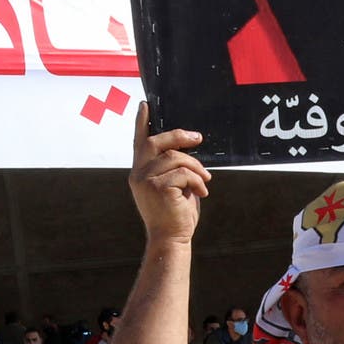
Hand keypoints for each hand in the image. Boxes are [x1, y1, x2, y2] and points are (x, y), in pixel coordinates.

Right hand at [130, 106, 209, 250]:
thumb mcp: (171, 186)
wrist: (171, 239)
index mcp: (139, 172)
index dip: (142, 122)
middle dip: (179, 136)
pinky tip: (202, 192)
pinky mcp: (157, 187)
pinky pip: (184, 172)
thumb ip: (172, 167)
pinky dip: (197, 181)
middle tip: (197, 138)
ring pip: (176, 158)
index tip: (145, 104)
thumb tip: (187, 147)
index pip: (139, 141)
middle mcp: (138, 173)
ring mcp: (145, 180)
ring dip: (196, 168)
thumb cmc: (175, 214)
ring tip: (205, 181)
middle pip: (157, 141)